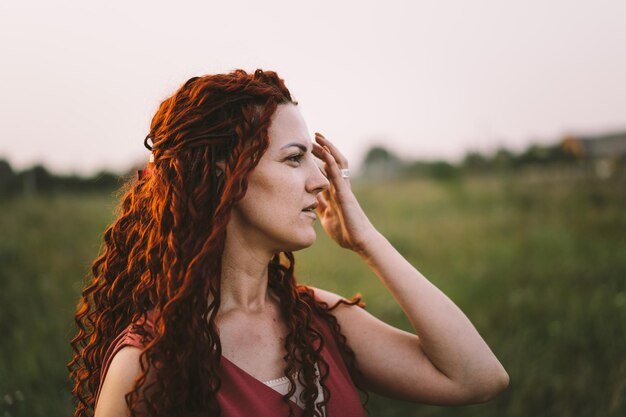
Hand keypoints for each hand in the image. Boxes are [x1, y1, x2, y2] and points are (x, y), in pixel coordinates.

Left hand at [312, 132, 375, 253]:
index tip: (308, 148)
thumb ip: (320, 206)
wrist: (359, 241)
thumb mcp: (326, 217)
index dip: (318, 158)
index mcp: (335, 192)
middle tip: (312, 137)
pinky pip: (339, 176)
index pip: (326, 170)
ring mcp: (343, 189)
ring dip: (328, 149)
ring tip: (319, 137)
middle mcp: (340, 187)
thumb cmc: (346, 231)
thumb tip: (311, 199)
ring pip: (337, 164)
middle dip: (323, 148)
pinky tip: (326, 154)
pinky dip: (332, 164)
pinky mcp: (345, 195)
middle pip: (332, 162)